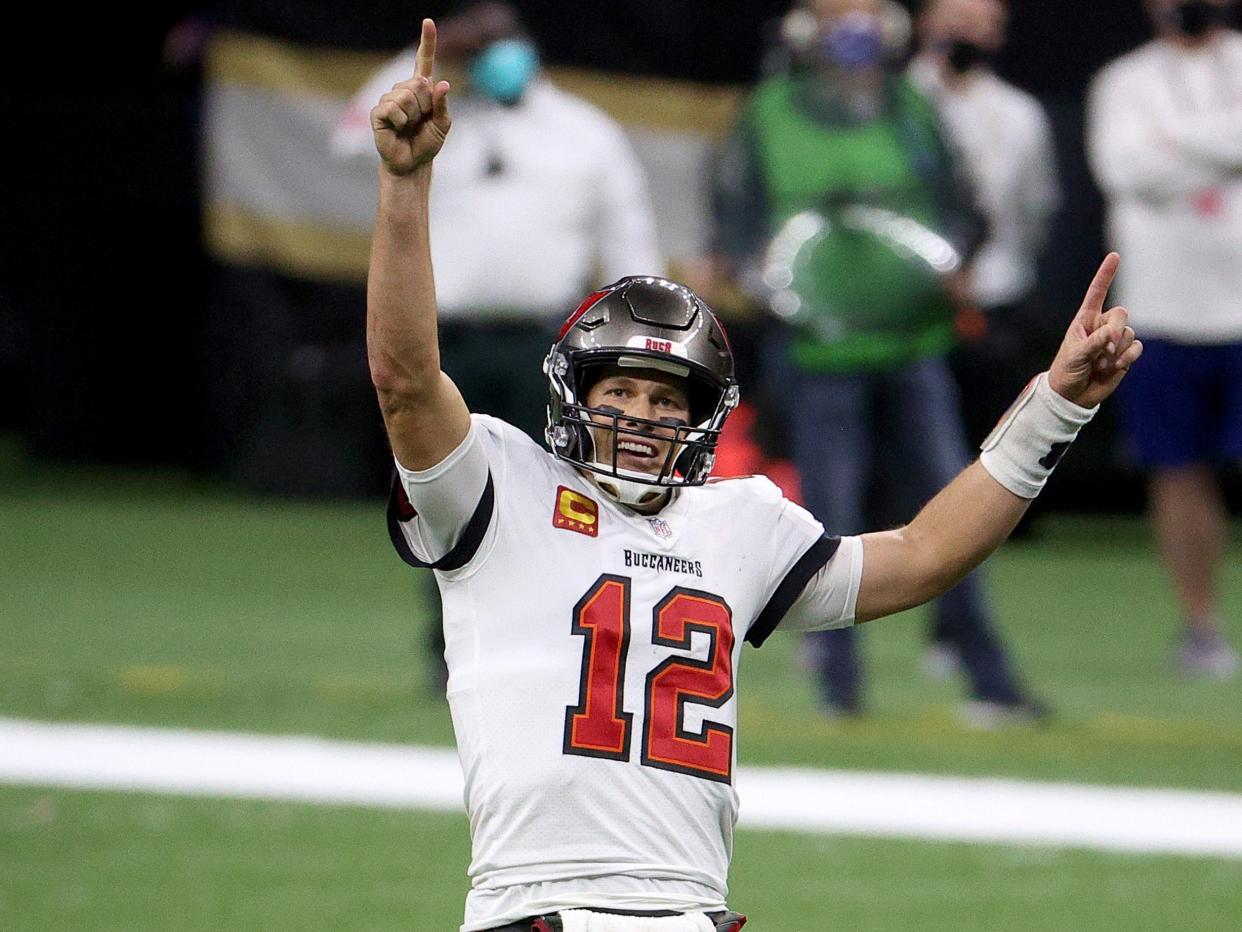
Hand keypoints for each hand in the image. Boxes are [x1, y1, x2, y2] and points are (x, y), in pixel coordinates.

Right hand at [371, 19, 451, 175]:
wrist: (412, 164)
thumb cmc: (427, 143)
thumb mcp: (442, 125)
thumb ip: (442, 105)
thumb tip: (443, 84)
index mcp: (421, 89)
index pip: (424, 61)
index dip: (427, 41)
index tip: (428, 22)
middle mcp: (403, 90)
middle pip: (419, 84)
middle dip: (425, 106)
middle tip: (420, 122)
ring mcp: (389, 99)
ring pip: (407, 96)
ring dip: (413, 116)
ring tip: (409, 127)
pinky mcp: (378, 112)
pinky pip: (393, 108)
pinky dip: (400, 121)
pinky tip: (398, 129)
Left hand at [1047, 253, 1142, 407]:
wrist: (1074, 395)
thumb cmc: (1067, 371)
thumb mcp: (1075, 355)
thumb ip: (1092, 343)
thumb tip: (1111, 333)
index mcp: (1085, 320)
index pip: (1097, 293)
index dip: (1106, 274)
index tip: (1114, 256)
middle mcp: (1102, 326)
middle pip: (1121, 314)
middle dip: (1116, 330)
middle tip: (1104, 349)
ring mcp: (1115, 339)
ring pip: (1129, 333)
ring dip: (1117, 351)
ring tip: (1101, 364)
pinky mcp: (1125, 354)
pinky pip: (1136, 348)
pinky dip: (1127, 358)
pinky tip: (1114, 368)